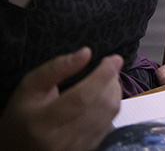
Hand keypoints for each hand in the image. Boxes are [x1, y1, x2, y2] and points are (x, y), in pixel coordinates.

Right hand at [0, 47, 122, 150]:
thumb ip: (57, 68)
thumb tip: (85, 53)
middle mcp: (63, 138)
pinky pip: (110, 123)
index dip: (102, 76)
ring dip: (115, 90)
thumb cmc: (22, 116)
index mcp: (45, 123)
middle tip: (109, 65)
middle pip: (101, 104)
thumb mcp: (30, 87)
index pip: (81, 97)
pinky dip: (112, 104)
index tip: (114, 59)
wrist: (18, 148)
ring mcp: (78, 146)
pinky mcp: (87, 148)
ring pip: (110, 114)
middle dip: (111, 79)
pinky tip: (105, 95)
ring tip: (107, 78)